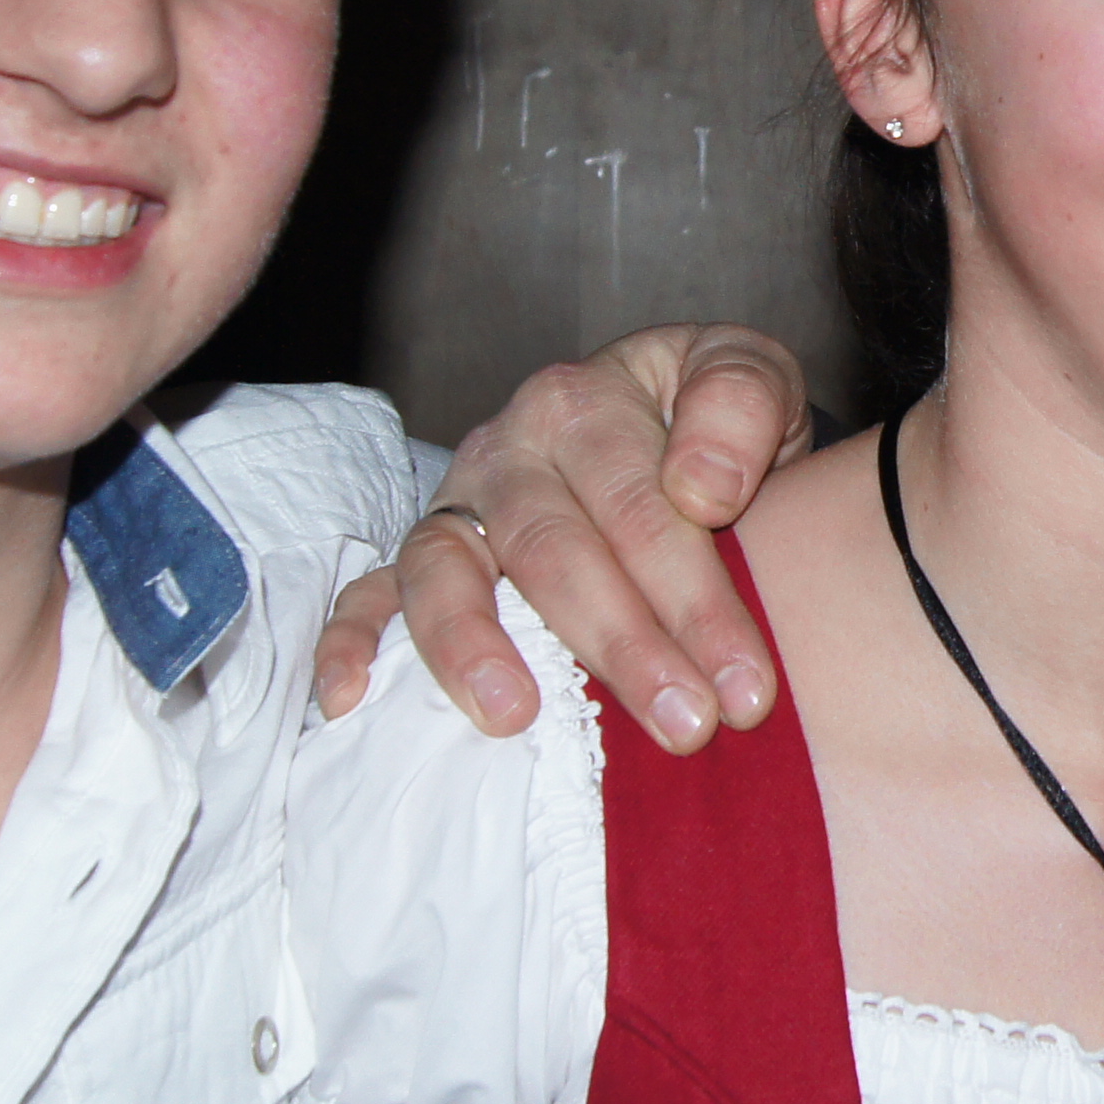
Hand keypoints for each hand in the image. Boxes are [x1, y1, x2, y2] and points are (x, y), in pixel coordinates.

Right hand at [310, 324, 814, 749]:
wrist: (679, 431)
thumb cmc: (718, 424)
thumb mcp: (753, 376)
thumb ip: (743, 404)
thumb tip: (701, 489)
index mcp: (589, 401)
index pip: (643, 508)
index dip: (696, 601)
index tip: (745, 685)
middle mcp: (511, 447)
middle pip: (555, 551)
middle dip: (621, 646)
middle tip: (685, 727)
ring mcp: (458, 503)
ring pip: (448, 571)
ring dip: (474, 648)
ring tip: (515, 717)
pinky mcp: (425, 554)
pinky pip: (370, 591)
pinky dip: (350, 640)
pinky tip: (350, 699)